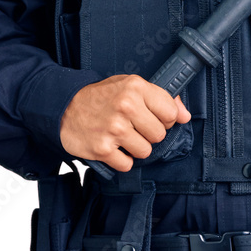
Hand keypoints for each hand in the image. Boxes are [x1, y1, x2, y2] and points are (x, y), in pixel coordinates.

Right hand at [60, 74, 190, 171]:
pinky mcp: (102, 149)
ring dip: (136, 148)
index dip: (164, 118)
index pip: (170, 113)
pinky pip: (127, 164)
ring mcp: (114, 129)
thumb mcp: (130, 86)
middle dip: (149, 134)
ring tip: (123, 137)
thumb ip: (161, 97)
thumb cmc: (101, 97)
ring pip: (146, 152)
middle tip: (134, 127)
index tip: (153, 117)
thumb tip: (185, 115)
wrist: (64, 107)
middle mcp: (126, 107)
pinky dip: (121, 160)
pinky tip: (113, 147)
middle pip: (159, 135)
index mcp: (136, 88)